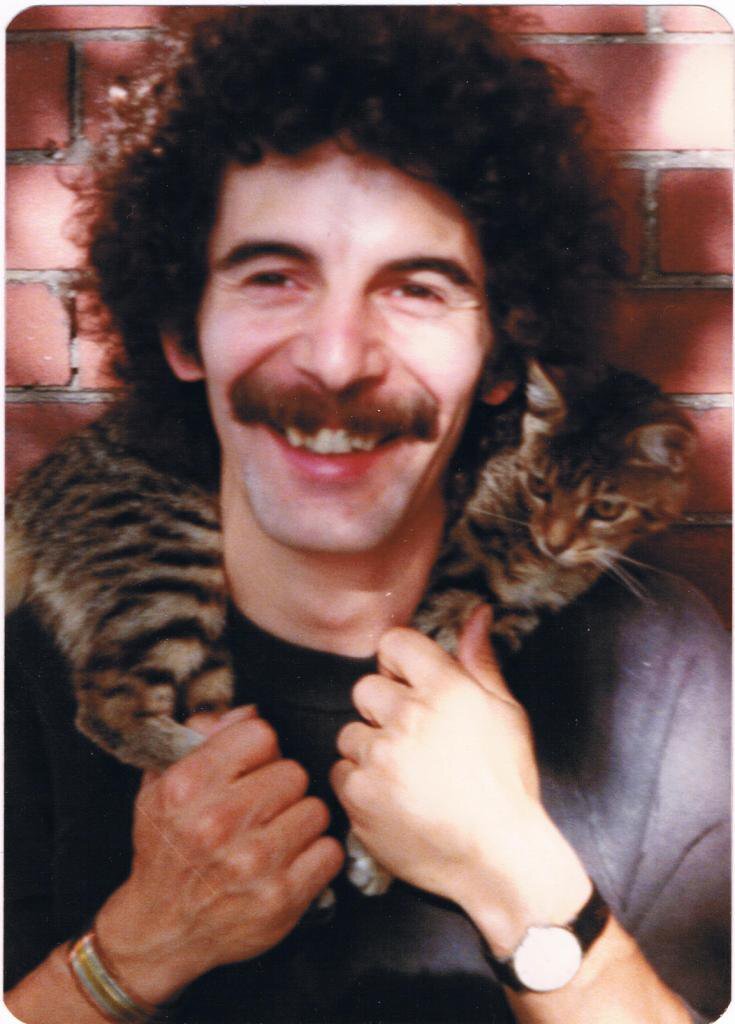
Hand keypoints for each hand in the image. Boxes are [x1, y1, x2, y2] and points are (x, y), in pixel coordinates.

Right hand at [95, 707, 343, 1003]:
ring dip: (301, 820)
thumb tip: (248, 711)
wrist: (161, 929)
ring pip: (315, 808)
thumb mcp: (161, 785)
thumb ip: (202, 738)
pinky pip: (329, 851)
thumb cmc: (166, 850)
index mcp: (187, 787)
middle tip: (263, 806)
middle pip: (293, 771)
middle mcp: (218, 823)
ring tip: (277, 833)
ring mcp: (252, 862)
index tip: (252, 766)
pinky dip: (316, 855)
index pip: (260, 734)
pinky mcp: (281, 898)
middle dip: (282, 786)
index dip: (260, 748)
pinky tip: (291, 860)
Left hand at [331, 607, 588, 951]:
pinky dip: (361, 784)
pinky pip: (341, 772)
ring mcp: (381, 757)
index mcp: (447, 689)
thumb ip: (480, 660)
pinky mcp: (360, 795)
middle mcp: (409, 717)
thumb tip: (476, 612)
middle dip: (384, 710)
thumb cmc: (507, 784)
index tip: (411, 688)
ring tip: (407, 775)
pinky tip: (394, 798)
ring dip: (371, 749)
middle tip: (414, 741)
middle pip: (365, 688)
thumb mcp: (506, 714)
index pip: (393, 644)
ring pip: (350, 733)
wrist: (500, 860)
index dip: (400, 665)